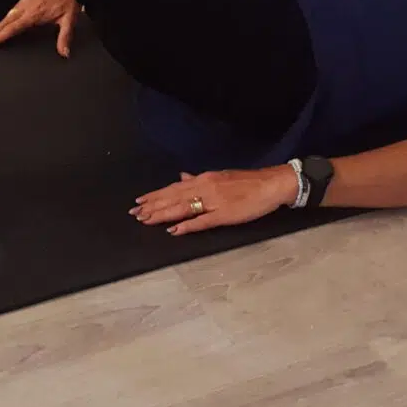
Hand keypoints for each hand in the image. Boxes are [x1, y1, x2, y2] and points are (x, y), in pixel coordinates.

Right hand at [0, 0, 78, 55]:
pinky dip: (1, 16)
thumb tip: (64, 53)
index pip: (11, 28)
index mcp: (33, 15)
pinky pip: (10, 9)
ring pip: (4, 15)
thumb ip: (64, 37)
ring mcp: (24, 3)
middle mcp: (25, 8)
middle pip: (3, 22)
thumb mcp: (69, 19)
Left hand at [133, 167, 296, 235]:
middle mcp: (205, 188)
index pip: (174, 188)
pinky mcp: (224, 214)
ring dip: (163, 214)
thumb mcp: (220, 176)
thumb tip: (181, 176)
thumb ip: (199, 179)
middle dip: (152, 206)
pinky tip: (174, 230)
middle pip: (173, 198)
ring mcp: (214, 201)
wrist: (271, 184)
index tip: (139, 201)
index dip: (155, 195)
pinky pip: (202, 221)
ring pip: (182, 208)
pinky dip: (187, 225)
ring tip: (146, 220)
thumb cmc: (247, 182)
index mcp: (204, 179)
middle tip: (134, 213)